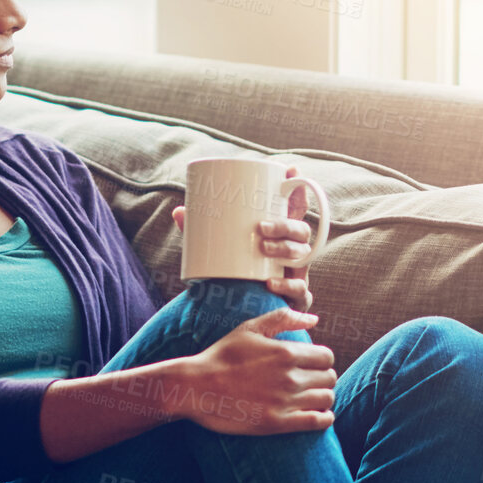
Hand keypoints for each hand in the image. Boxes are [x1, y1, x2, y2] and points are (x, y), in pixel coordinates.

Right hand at [168, 309, 336, 434]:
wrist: (196, 387)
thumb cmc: (222, 356)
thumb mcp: (249, 328)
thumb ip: (283, 319)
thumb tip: (314, 319)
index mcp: (286, 352)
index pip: (327, 357)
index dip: (322, 359)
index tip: (312, 364)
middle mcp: (290, 377)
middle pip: (329, 378)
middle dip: (323, 377)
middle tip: (311, 381)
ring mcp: (285, 401)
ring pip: (326, 399)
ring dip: (323, 397)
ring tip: (312, 397)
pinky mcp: (278, 423)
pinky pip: (317, 422)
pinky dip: (323, 418)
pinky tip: (318, 415)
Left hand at [173, 164, 316, 311]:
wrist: (239, 313)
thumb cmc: (234, 274)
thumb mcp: (219, 250)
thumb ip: (201, 232)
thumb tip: (180, 211)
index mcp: (280, 235)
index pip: (294, 209)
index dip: (297, 188)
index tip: (290, 169)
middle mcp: (293, 251)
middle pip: (301, 230)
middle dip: (285, 225)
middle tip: (260, 227)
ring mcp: (298, 274)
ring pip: (302, 256)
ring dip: (286, 249)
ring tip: (263, 248)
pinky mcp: (295, 297)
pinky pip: (300, 291)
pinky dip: (287, 286)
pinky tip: (271, 283)